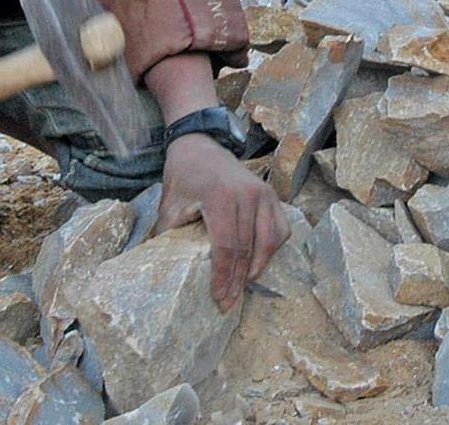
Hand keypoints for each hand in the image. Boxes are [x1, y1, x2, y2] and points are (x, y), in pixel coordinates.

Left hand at [156, 134, 289, 311]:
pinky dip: (272, 249)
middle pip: (248, 249)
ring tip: (242, 286)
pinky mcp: (272, 194)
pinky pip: (280, 229)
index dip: (223, 276)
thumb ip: (170, 235)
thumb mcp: (169, 205)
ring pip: (270, 241)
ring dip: (258, 268)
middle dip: (238, 280)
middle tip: (229, 303)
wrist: (200, 146)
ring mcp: (264, 193)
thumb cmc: (183, 178)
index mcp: (220, 197)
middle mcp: (247, 194)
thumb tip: (168, 270)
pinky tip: (257, 262)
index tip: (218, 297)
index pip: (227, 247)